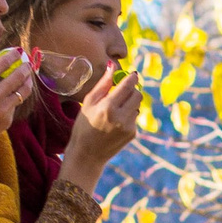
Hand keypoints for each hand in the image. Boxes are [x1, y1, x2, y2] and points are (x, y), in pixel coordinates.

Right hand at [0, 48, 33, 145]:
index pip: (2, 64)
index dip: (12, 56)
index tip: (18, 52)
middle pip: (17, 76)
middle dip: (25, 68)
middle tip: (28, 64)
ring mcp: (2, 109)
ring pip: (23, 92)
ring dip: (27, 82)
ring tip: (28, 79)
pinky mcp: (7, 120)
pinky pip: (14, 106)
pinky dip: (14, 100)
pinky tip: (12, 98)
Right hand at [62, 63, 143, 189]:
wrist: (87, 155)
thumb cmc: (83, 126)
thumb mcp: (88, 102)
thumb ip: (103, 84)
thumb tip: (113, 66)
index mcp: (108, 107)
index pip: (128, 85)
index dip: (132, 78)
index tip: (132, 74)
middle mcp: (121, 117)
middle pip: (138, 95)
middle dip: (132, 90)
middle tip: (122, 91)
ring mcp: (129, 127)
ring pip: (137, 106)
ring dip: (129, 104)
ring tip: (114, 110)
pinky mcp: (132, 134)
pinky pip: (134, 117)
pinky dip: (128, 116)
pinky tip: (115, 123)